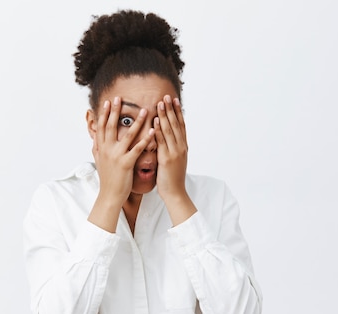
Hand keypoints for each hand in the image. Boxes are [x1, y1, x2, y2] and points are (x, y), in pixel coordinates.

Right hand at [92, 96, 152, 206]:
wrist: (110, 195)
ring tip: (145, 110)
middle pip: (111, 126)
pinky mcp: (126, 163)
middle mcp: (107, 150)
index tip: (108, 102)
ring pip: (127, 135)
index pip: (102, 127)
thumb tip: (94, 138)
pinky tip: (153, 131)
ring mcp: (116, 156)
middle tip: (120, 98)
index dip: (105, 113)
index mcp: (101, 148)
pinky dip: (145, 139)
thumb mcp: (99, 161)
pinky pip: (137, 149)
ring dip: (137, 122)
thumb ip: (97, 148)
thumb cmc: (107, 179)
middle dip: (115, 111)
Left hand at [154, 95, 196, 223]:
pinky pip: (162, 142)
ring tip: (160, 103)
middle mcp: (180, 147)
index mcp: (182, 147)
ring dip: (165, 116)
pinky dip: (158, 130)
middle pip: (176, 124)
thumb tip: (166, 139)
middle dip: (171, 109)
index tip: (174, 100)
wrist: (175, 192)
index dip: (177, 112)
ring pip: (170, 130)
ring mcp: (175, 152)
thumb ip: (170, 148)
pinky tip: (154, 121)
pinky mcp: (167, 158)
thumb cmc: (171, 178)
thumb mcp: (173, 160)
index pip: (180, 125)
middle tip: (167, 96)